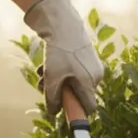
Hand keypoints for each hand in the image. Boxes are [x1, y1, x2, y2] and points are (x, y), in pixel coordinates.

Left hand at [25, 0, 103, 114]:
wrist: (63, 24)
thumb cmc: (59, 52)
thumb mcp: (52, 77)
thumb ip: (52, 97)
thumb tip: (53, 113)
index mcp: (90, 83)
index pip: (89, 107)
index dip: (77, 112)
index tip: (66, 113)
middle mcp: (96, 76)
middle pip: (78, 93)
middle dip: (60, 91)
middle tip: (43, 86)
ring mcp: (93, 66)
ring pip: (74, 80)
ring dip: (57, 80)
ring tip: (41, 73)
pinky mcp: (88, 57)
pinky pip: (75, 70)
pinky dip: (62, 70)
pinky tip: (47, 63)